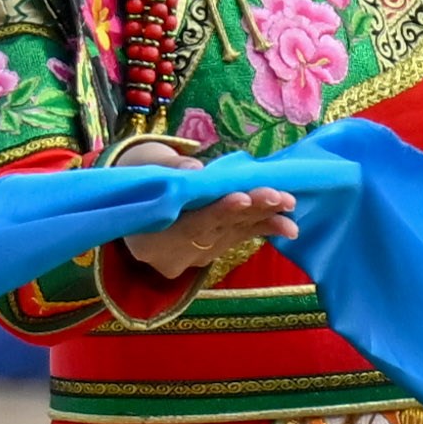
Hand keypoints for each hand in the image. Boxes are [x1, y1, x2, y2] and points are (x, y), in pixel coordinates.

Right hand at [117, 184, 302, 284]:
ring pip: (234, 234)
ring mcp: (197, 256)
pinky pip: (240, 237)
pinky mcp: (214, 249)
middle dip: (251, 211)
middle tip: (278, 197)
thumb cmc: (139, 179)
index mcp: (152, 240)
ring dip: (264, 219)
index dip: (218, 212)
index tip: (242, 197)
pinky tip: (289, 225)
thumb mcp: (142, 169)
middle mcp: (177, 255)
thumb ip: (167, 170)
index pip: (190, 226)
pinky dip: (263, 227)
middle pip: (218, 230)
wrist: (133, 207)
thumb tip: (193, 168)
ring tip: (289, 207)